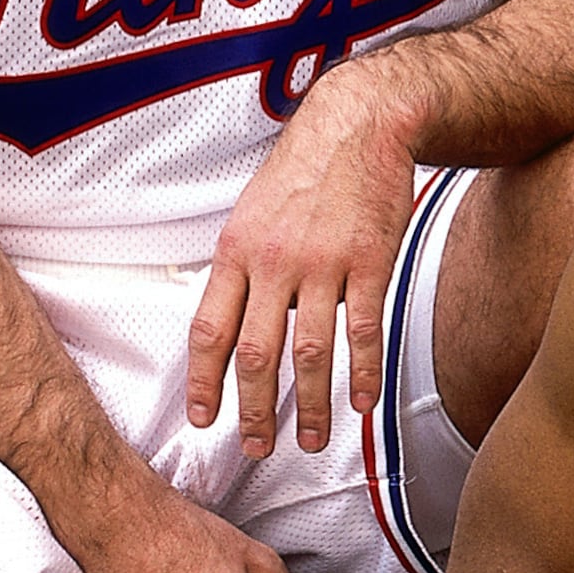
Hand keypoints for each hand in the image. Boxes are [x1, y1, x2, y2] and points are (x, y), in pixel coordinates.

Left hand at [188, 69, 418, 457]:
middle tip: (257, 447)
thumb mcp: (251, 213)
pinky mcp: (369, 263)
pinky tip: (362, 403)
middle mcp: (273, 262)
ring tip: (313, 440)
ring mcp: (322, 264)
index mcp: (236, 251)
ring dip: (310, 406)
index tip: (204, 419)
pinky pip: (362, 331)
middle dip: (255, 411)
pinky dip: (362, 373)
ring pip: (310, 353)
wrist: (358, 124)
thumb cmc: (305, 169)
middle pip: (256, 355)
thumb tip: (228, 320)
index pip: (209, 331)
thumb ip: (240, 268)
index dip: (204, 382)